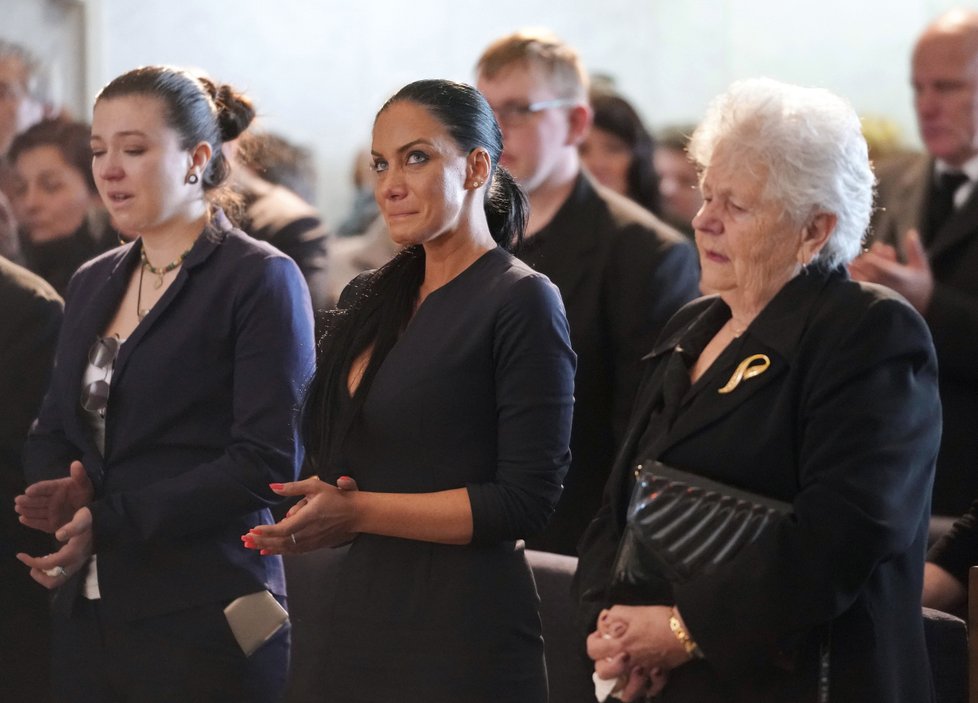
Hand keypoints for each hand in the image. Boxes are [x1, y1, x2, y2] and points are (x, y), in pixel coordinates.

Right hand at [15, 461, 93, 533]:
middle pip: (38, 500)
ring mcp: (51, 512)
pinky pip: (41, 523)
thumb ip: (79, 475)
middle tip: (18, 500)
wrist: (90, 508)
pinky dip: (32, 522)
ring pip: (37, 511)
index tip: (28, 491)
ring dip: (27, 510)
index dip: (37, 489)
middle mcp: (51, 500)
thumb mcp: (83, 483)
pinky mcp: (52, 523)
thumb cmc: (84, 492)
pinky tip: (22, 519)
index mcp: (57, 488)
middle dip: (28, 500)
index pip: (45, 487)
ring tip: (18, 508)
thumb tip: (76, 463)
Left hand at [16, 506, 93, 589]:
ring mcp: (76, 565)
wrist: (102, 523)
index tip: (20, 555)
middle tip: (31, 565)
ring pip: (57, 580)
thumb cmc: (89, 520)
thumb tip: (58, 535)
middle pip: (54, 581)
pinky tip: (47, 558)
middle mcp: (74, 563)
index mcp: (73, 554)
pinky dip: (50, 570)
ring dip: (44, 575)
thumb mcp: (82, 520)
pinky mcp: (76, 563)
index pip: (48, 565)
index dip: (32, 562)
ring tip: (36, 562)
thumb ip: (72, 527)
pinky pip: (61, 573)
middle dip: (39, 576)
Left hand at [242, 475, 358, 554]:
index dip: (267, 532)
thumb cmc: (336, 497)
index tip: (253, 530)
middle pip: (281, 541)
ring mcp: (312, 541)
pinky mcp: (314, 546)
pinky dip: (279, 551)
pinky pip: (293, 551)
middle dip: (262, 540)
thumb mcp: (315, 486)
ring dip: (268, 547)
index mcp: (308, 517)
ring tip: (252, 546)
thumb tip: (272, 487)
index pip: (284, 529)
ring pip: (286, 548)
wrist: (355, 513)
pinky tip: (268, 551)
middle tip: (245, 539)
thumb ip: (293, 487)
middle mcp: (308, 533)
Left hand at [587, 605, 690, 683]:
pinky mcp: (659, 676)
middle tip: (610, 654)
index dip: (593, 642)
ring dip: (623, 684)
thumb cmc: (660, 620)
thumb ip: (615, 615)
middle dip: (603, 664)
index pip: (593, 651)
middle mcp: (629, 663)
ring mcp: (644, 673)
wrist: (686, 630)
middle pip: (604, 674)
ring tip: (625, 673)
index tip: (600, 636)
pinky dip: (647, 687)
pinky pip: (650, 690)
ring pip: (626, 692)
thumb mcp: (633, 610)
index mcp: (620, 646)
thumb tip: (605, 620)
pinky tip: (646, 678)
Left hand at [848, 230, 933, 313]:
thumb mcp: (921, 268)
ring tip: (868, 268)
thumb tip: (911, 232)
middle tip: (875, 259)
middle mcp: (877, 281)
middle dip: (867, 259)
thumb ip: (915, 249)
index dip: (874, 253)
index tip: (881, 250)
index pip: (871, 258)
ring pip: (854, 273)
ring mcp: (868, 290)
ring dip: (859, 268)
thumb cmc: (919, 290)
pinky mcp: (862, 298)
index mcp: (890, 272)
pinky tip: (862, 277)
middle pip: (861, 264)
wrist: (913, 313)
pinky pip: (851, 284)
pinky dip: (853, 277)